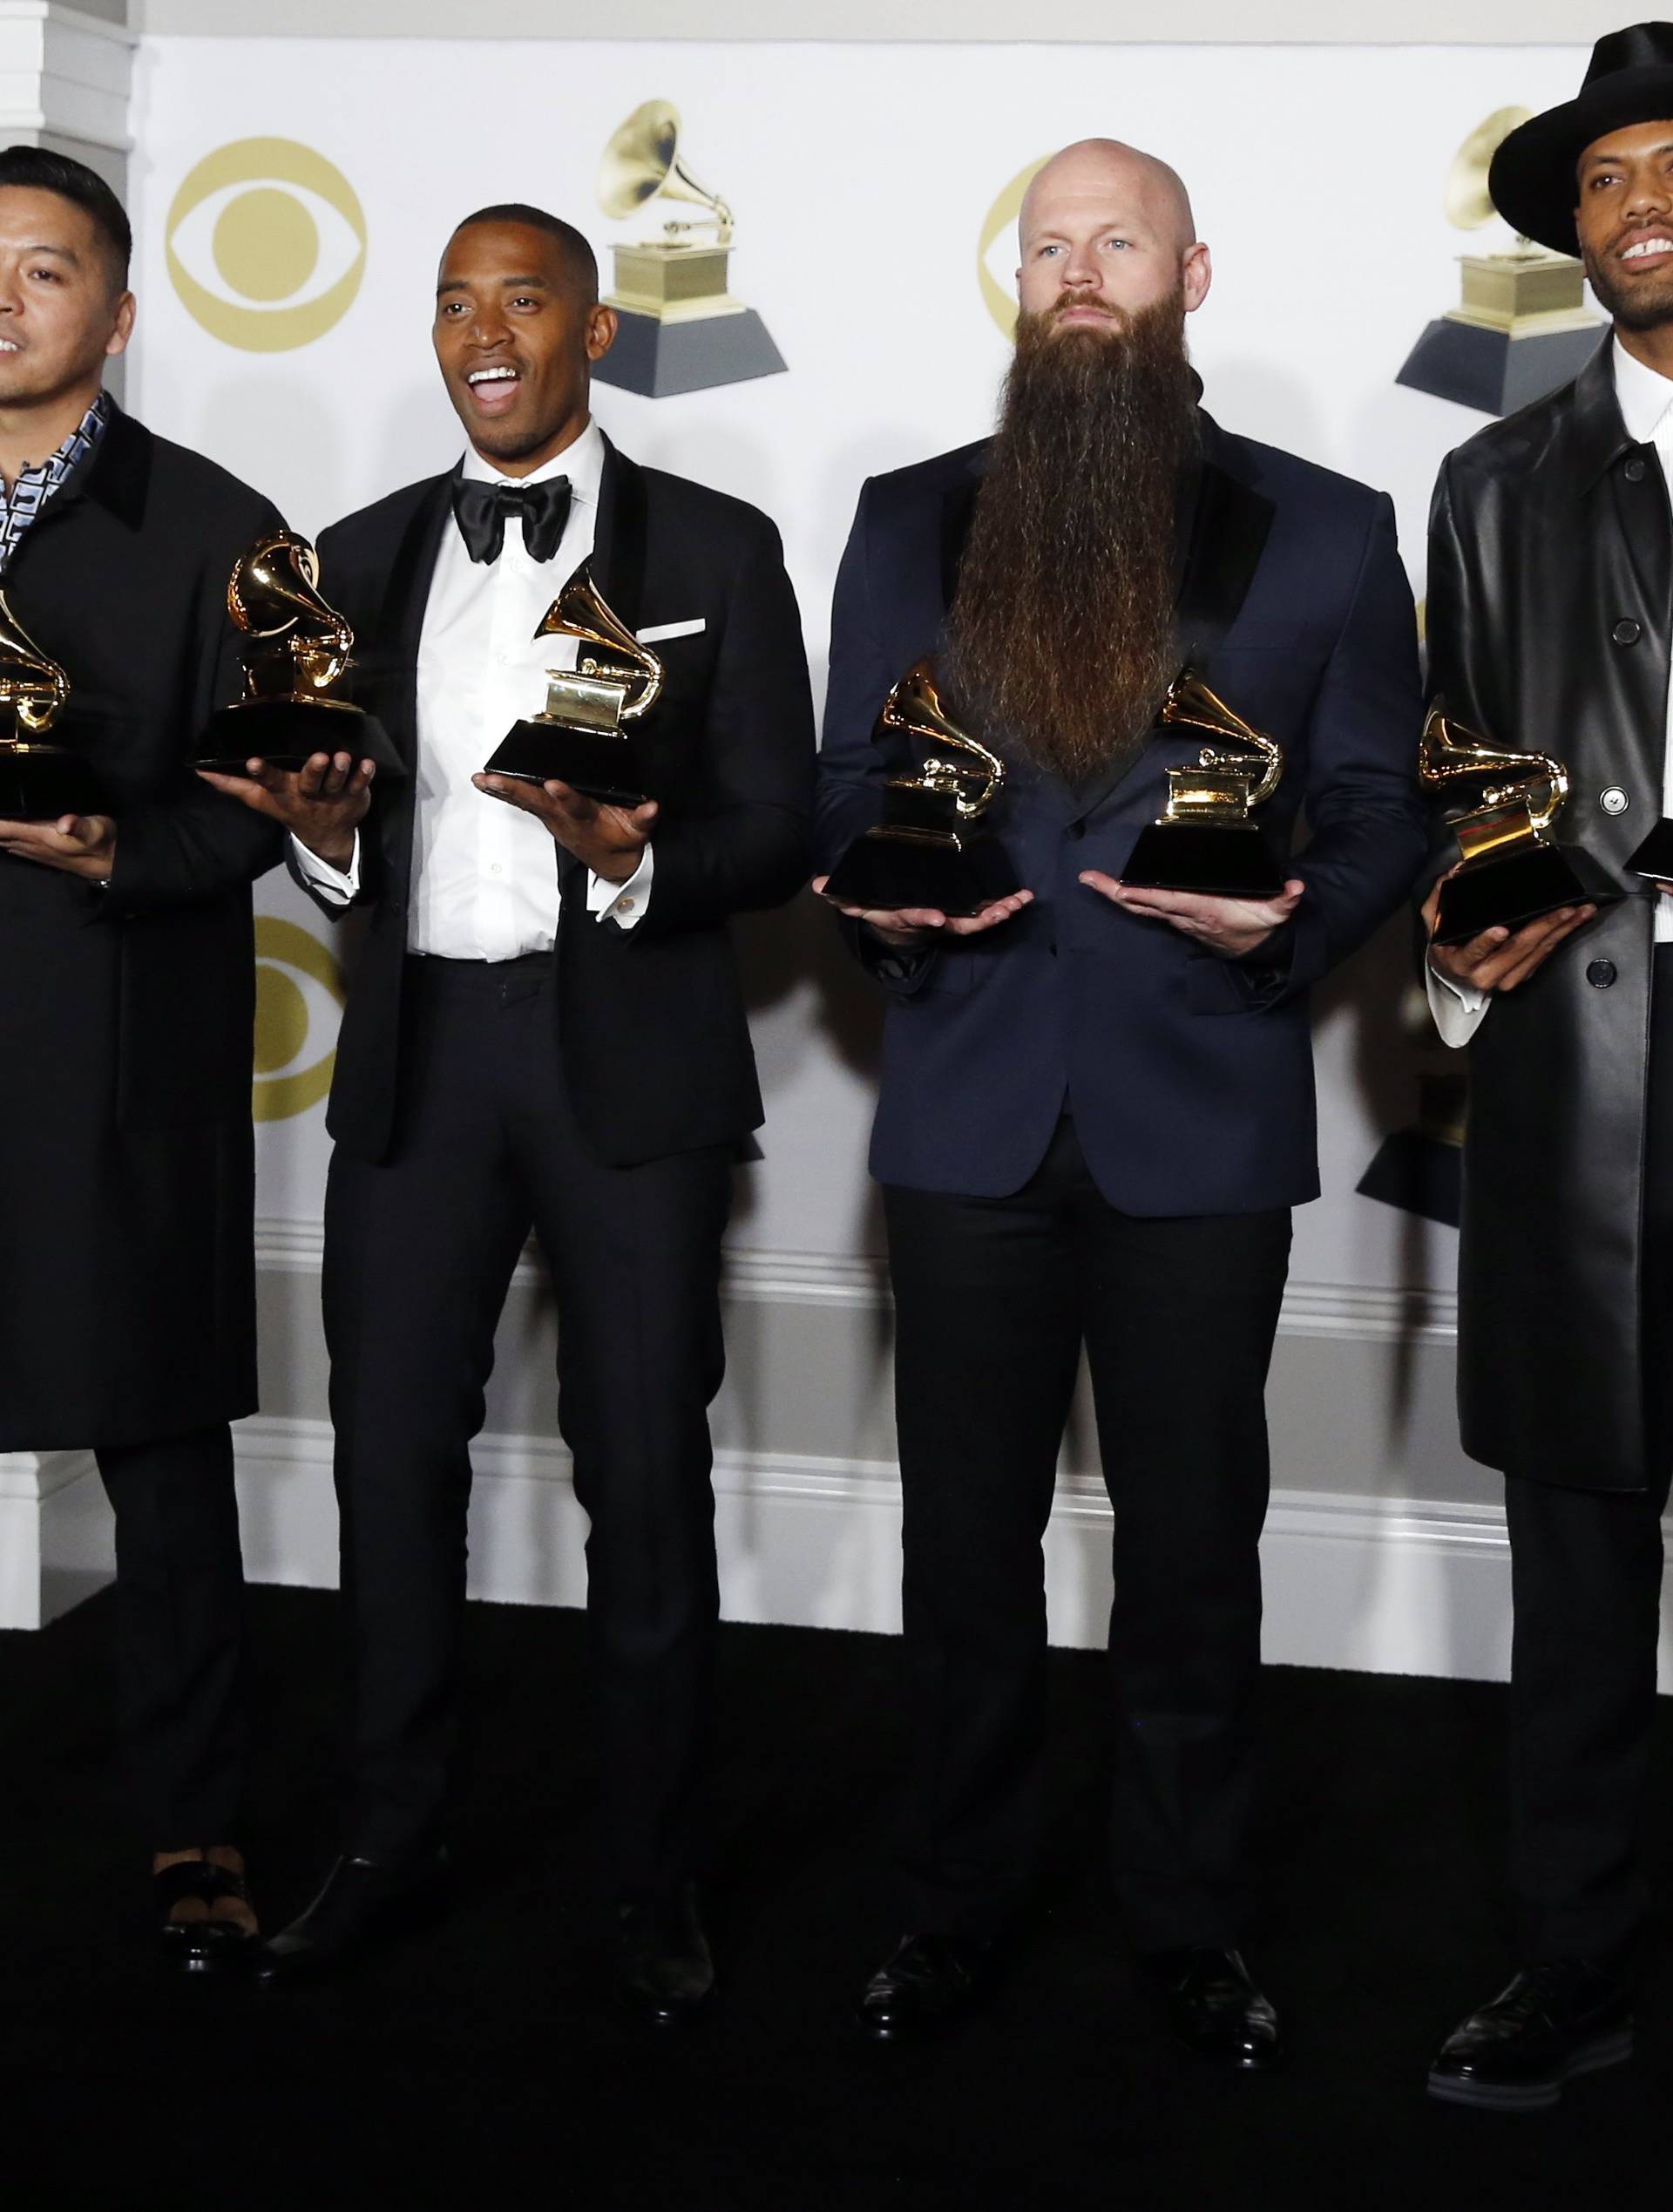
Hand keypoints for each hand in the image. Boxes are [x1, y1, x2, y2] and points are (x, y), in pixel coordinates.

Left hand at [0, 811, 116, 880]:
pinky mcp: (41, 854)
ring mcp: (35, 852)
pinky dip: (3, 839)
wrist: (114, 865)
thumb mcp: (96, 829)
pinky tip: (3, 836)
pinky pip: (12, 846)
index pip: (3, 828)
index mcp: (40, 836)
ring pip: (4, 843)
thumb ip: (79, 826)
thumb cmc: (104, 842)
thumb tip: (64, 824)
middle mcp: (32, 845)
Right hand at [198, 751, 374, 869]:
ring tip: (342, 757)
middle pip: (309, 783)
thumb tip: (200, 771)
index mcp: (283, 794)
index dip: (262, 773)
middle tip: (318, 757)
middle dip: (313, 770)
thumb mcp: (260, 800)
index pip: (270, 783)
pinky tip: (368, 763)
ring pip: (337, 782)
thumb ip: (233, 785)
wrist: (326, 836)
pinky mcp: (354, 795)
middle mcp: (308, 795)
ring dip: (341, 770)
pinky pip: (361, 785)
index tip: (254, 761)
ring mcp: (332, 796)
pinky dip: (365, 775)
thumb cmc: (289, 808)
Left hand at [473, 773, 656, 880]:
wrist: (611, 863)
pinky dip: (503, 793)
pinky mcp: (546, 815)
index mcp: (587, 819)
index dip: (565, 797)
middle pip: (537, 803)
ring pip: (524, 801)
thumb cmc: (623, 841)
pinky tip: (486, 782)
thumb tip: (652, 807)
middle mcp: (564, 819)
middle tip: (491, 780)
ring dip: (501, 791)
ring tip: (480, 779)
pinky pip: (522, 802)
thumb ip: (644, 819)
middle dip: (514, 791)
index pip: (576, 807)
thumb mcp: (639, 833)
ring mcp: (552, 818)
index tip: (554, 785)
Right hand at [811, 877, 1033, 946]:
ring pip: (977, 922)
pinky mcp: (964, 917)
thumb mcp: (856, 901)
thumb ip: (841, 893)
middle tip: (999, 911)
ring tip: (1018, 902)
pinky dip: (1005, 907)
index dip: (925, 916)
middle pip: (958, 925)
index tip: (937, 916)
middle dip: (979, 920)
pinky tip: (1023, 898)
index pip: (915, 917)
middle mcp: (932, 922)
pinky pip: (986, 915)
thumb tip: (817, 885)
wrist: (897, 925)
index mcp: (906, 916)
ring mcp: (951, 922)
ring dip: (999, 913)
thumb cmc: (879, 907)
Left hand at [1081, 871, 1304, 957]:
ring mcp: (1179, 919)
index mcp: (1203, 910)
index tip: (1119, 888)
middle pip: (1143, 904)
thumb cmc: (1262, 926)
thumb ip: (1285, 900)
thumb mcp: (1276, 913)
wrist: (1258, 950)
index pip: (1167, 900)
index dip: (1143, 894)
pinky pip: (1149, 907)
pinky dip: (1131, 897)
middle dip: (1114, 892)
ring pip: (1142, 906)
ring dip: (1117, 894)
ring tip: (1092, 880)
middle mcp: (1184, 916)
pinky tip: (1116, 889)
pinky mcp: (1178, 919)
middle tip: (1087, 878)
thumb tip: (1296, 888)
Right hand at [1423, 869, 1595, 992]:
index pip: (1473, 952)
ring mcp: (1506, 979)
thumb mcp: (1433, 924)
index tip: (1500, 930)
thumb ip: (1439, 899)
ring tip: (1579, 912)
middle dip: (1546, 926)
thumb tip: (1455, 872)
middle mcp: (1485, 975)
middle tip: (1566, 909)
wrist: (1454, 976)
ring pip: (1538, 952)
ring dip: (1562, 930)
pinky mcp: (1522, 977)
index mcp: (1462, 962)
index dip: (1487, 942)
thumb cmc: (1446, 946)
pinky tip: (1573, 923)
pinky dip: (1560, 937)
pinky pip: (1544, 956)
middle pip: (1519, 948)